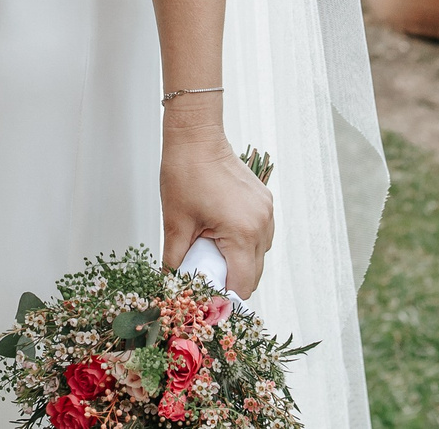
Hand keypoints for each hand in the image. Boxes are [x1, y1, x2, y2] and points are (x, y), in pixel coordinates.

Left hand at [159, 96, 273, 293]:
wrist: (196, 137)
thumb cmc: (185, 174)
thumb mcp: (176, 224)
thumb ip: (176, 261)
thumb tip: (172, 286)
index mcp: (242, 232)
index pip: (242, 284)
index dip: (224, 299)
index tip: (207, 302)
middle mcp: (262, 223)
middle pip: (254, 274)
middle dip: (230, 283)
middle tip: (205, 283)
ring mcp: (266, 211)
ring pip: (259, 256)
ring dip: (239, 264)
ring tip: (212, 258)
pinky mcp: (264, 202)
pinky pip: (260, 235)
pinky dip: (244, 244)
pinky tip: (222, 239)